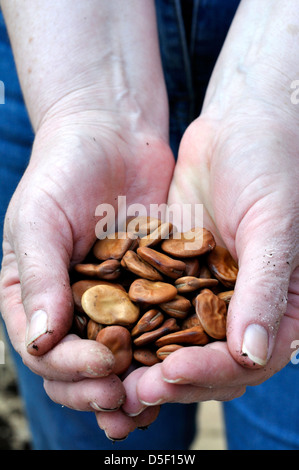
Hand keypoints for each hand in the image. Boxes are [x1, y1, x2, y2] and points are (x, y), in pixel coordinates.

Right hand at [0, 107, 173, 430]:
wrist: (111, 136)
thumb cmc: (63, 170)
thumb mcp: (39, 219)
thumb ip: (38, 278)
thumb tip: (40, 341)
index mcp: (33, 294)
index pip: (43, 349)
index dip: (71, 368)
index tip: (105, 369)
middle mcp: (69, 304)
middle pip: (77, 365)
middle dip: (98, 389)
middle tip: (126, 402)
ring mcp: (109, 299)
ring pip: (116, 356)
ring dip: (130, 387)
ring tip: (150, 408)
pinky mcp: (146, 285)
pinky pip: (152, 326)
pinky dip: (161, 352)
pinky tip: (178, 368)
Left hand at [125, 96, 298, 410]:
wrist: (242, 125)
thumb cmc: (272, 165)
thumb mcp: (273, 224)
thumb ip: (266, 287)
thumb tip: (252, 354)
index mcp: (279, 304)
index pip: (247, 360)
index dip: (210, 373)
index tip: (170, 374)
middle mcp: (244, 305)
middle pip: (208, 362)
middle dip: (172, 380)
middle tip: (130, 394)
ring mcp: (209, 291)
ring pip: (178, 342)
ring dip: (147, 364)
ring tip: (110, 379)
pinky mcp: (179, 271)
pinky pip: (156, 307)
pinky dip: (136, 325)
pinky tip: (105, 335)